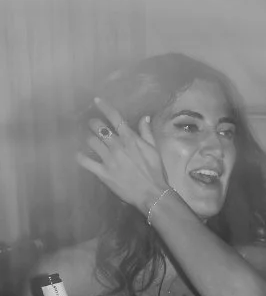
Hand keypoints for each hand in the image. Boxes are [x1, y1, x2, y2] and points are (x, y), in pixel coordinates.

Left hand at [75, 97, 168, 213]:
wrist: (153, 194)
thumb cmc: (156, 172)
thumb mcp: (154, 150)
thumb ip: (147, 133)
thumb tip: (144, 117)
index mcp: (130, 138)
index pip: (114, 117)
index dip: (104, 106)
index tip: (96, 101)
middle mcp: (117, 145)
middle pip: (98, 127)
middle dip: (94, 124)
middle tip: (94, 127)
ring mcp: (108, 159)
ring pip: (91, 141)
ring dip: (89, 139)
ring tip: (91, 141)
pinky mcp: (103, 172)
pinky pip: (85, 161)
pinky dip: (80, 157)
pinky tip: (79, 155)